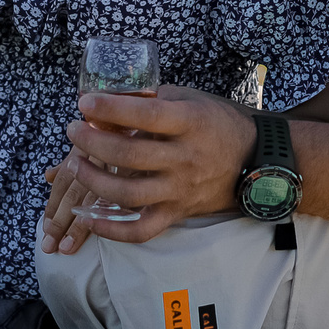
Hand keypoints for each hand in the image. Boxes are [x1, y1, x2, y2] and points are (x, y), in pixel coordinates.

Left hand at [37, 86, 252, 250]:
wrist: (254, 160)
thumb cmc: (216, 123)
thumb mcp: (189, 98)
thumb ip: (150, 99)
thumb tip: (106, 103)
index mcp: (189, 123)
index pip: (145, 114)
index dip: (111, 107)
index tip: (85, 103)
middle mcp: (184, 158)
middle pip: (129, 156)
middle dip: (92, 142)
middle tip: (74, 130)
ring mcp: (180, 190)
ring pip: (128, 195)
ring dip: (93, 180)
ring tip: (75, 163)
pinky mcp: (176, 212)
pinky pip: (141, 230)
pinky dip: (112, 230)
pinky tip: (90, 218)